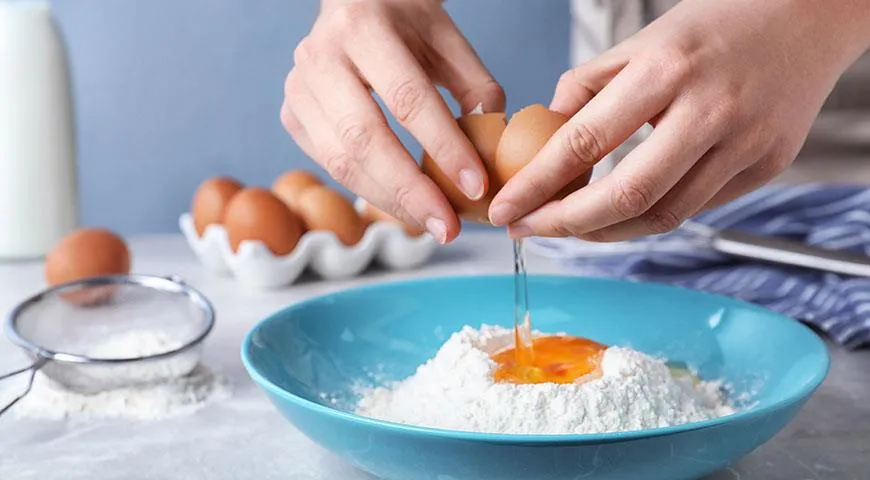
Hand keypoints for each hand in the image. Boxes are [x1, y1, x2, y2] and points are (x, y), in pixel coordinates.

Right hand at [281, 0, 503, 243]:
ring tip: (431, 224)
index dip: (443, 147)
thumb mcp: (449, 41)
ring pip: (341, 162)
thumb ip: (475, 89)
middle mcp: (320, 56)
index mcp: (364, 26)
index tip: (475, 187)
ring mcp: (298, 89)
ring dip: (390, 202)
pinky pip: (331, 166)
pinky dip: (370, 191)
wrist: (354, 1)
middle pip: (365, 139)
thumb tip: (491, 149)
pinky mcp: (292, 116)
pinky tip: (403, 205)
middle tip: (449, 227)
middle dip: (411, 192)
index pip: (407, 98)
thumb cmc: (407, 23)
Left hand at [489, 0, 869, 241]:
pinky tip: (622, 212)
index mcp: (666, 70)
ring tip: (571, 226)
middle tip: (530, 229)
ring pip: (663, 216)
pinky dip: (650, 217)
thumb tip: (546, 134)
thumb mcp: (642, 39)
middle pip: (626, 196)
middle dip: (566, 225)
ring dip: (605, 232)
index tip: (505, 209)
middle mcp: (708, 111)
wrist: (808, 17)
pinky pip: (696, 209)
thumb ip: (588, 87)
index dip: (537, 185)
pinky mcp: (766, 166)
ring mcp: (744, 144)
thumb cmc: (718, 23)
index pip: (585, 142)